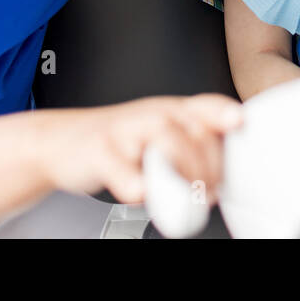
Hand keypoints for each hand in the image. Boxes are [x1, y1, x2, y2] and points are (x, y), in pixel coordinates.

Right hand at [40, 93, 242, 205]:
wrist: (60, 143)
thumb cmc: (117, 142)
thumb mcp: (158, 134)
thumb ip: (192, 145)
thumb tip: (227, 175)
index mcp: (169, 110)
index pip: (204, 105)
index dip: (222, 111)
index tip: (238, 122)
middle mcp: (150, 115)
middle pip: (193, 132)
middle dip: (208, 167)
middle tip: (209, 191)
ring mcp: (125, 131)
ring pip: (167, 144)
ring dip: (184, 174)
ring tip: (185, 195)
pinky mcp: (101, 153)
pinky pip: (129, 176)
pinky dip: (140, 189)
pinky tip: (141, 191)